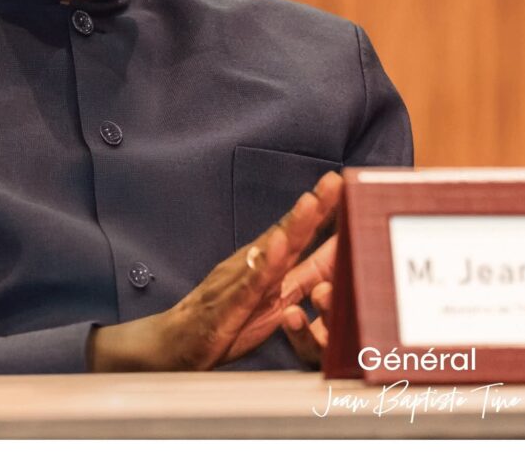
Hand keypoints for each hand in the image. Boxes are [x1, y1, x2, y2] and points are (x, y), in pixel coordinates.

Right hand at [87, 171, 342, 370]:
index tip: (346, 183)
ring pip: (270, 252)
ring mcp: (240, 281)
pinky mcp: (228, 305)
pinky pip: (249, 284)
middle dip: (314, 207)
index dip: (324, 210)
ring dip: (291, 226)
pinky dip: (263, 265)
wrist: (177, 343)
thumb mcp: (276, 299)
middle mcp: (254, 265)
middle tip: (335, 181)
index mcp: (268, 265)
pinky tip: (275, 248)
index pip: (300, 233)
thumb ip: (305, 278)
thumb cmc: (227, 320)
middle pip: (289, 233)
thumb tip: (338, 257)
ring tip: (309, 203)